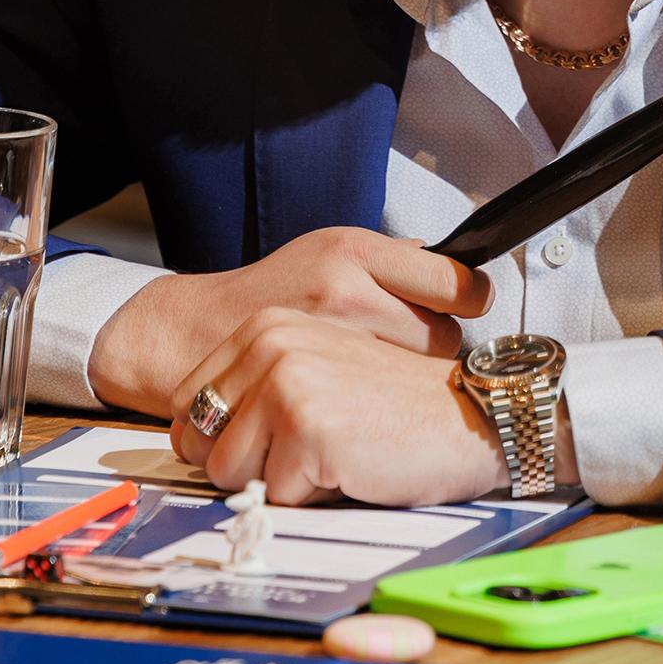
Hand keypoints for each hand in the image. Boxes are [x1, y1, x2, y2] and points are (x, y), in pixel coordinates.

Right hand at [87, 229, 491, 415]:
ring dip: (408, 380)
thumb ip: (390, 262)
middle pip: (442, 335)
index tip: (473, 307)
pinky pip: (373, 407)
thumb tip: (459, 270)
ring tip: (386, 378)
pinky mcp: (305, 392)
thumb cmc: (269, 292)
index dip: (471, 299)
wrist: (189, 331)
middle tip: (415, 354)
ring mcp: (326, 339)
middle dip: (435, 349)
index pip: (454, 281)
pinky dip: (376, 410)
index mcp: (356, 252)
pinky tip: (362, 404)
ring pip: (413, 374)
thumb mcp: (329, 252)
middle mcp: (346, 289)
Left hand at [169, 310, 508, 504]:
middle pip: (201, 442)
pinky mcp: (309, 428)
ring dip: (279, 482)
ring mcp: (288, 383)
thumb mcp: (315, 370)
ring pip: (231, 474)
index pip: (188, 402)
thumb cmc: (394, 404)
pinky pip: (276, 496)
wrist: (468, 415)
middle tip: (309, 449)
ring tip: (330, 454)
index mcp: (267, 326)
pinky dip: (312, 497)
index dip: (219, 440)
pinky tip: (352, 466)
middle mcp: (271, 345)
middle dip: (249, 465)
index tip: (267, 443)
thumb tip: (193, 441)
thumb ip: (253, 390)